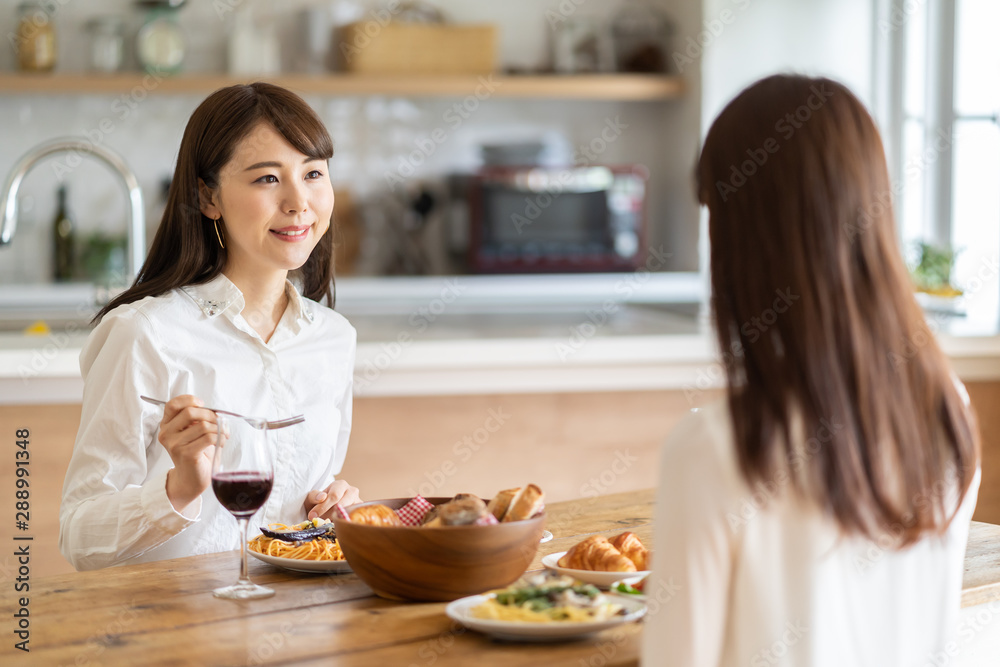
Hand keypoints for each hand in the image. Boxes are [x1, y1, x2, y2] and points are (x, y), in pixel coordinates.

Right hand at [159, 395, 217, 513]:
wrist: (191, 479)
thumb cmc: (196, 453)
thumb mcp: (193, 432)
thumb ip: (196, 419)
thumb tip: (215, 411)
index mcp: (167, 425)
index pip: (173, 404)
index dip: (189, 400)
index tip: (203, 404)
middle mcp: (167, 434)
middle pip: (190, 412)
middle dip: (210, 415)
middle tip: (219, 422)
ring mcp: (175, 444)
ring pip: (203, 425)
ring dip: (218, 429)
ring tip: (222, 436)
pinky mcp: (186, 454)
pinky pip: (209, 437)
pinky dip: (220, 438)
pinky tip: (221, 443)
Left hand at [305, 480, 361, 519]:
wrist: (326, 508)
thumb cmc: (319, 502)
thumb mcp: (312, 497)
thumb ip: (314, 496)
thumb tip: (322, 497)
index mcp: (341, 485)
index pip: (334, 496)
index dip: (323, 507)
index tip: (312, 516)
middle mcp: (352, 491)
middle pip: (342, 505)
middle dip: (328, 514)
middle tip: (319, 520)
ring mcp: (358, 502)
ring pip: (347, 513)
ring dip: (335, 519)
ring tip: (327, 521)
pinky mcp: (360, 512)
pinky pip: (352, 519)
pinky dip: (342, 523)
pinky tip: (335, 524)